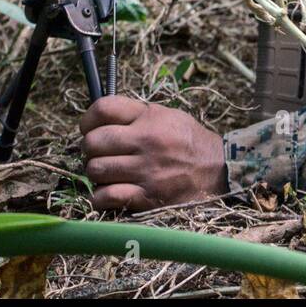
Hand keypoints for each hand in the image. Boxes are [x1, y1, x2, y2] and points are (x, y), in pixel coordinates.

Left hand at [80, 96, 228, 211]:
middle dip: (89, 149)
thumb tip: (98, 119)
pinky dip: (100, 197)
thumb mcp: (166, 115)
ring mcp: (145, 171)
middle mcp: (146, 142)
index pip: (103, 109)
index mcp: (149, 118)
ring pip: (96, 170)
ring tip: (106, 173)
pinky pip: (106, 197)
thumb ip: (134, 113)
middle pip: (93, 141)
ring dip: (95, 173)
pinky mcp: (147, 197)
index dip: (87, 119)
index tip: (88, 128)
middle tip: (98, 153)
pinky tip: (108, 193)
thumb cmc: (187, 140)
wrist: (218, 169)